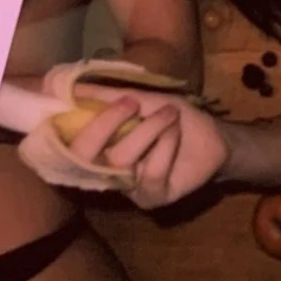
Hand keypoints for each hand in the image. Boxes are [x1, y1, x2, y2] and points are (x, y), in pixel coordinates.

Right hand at [65, 90, 229, 209]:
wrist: (214, 136)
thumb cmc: (172, 117)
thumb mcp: (140, 98)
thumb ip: (105, 95)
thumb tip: (66, 82)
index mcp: (97, 148)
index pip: (68, 141)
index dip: (67, 122)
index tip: (78, 95)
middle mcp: (105, 171)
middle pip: (86, 154)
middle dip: (105, 122)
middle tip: (131, 102)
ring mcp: (127, 188)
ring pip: (122, 159)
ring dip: (148, 129)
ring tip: (169, 113)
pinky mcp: (152, 198)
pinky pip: (151, 174)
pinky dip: (165, 146)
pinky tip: (175, 131)